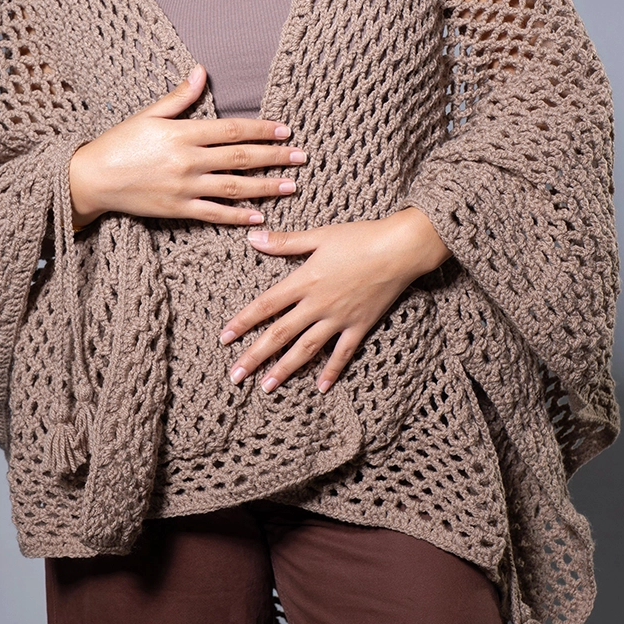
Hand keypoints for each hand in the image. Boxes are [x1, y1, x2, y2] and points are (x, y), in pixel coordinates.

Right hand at [68, 64, 306, 228]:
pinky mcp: (178, 209)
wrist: (92, 178)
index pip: (232, 130)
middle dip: (275, 157)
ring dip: (266, 187)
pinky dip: (237, 216)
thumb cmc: (120, 142)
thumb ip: (179, 97)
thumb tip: (202, 71)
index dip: (262, 130)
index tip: (285, 130)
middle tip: (301, 157)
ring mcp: (185, 188)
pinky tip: (259, 216)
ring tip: (291, 186)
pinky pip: (214, 214)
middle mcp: (188, 161)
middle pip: (241, 158)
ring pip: (235, 187)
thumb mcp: (148, 114)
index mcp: (183, 133)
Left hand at [219, 207, 450, 392]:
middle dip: (255, 356)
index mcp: (304, 280)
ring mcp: (339, 318)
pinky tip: (320, 387)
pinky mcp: (360, 326)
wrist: (399, 249)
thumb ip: (285, 242)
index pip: (265, 306)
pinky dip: (331, 371)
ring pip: (306, 350)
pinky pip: (343, 354)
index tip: (224, 338)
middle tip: (234, 376)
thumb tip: (253, 238)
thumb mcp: (319, 235)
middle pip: (279, 334)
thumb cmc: (359, 237)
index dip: (243, 322)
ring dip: (284, 369)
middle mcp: (318, 304)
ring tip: (265, 387)